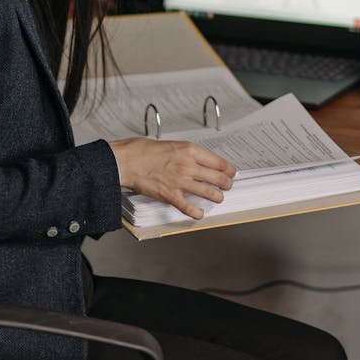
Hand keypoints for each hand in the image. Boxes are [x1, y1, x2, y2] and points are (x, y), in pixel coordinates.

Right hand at [108, 138, 236, 219]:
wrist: (127, 161)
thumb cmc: (143, 150)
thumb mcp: (172, 144)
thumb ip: (186, 153)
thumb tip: (197, 160)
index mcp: (190, 151)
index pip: (218, 162)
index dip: (229, 169)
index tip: (231, 172)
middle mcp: (188, 166)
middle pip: (218, 178)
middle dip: (227, 183)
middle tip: (228, 186)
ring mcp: (180, 182)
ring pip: (208, 192)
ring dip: (217, 197)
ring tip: (218, 198)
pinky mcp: (171, 195)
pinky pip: (189, 207)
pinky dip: (197, 213)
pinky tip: (200, 214)